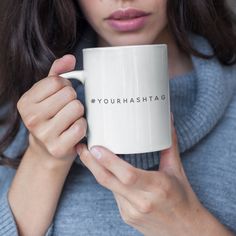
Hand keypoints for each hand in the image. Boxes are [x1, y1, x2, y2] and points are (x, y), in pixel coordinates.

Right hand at [17, 55, 86, 165]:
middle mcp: (31, 118)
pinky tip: (74, 130)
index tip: (62, 95)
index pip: (57, 81)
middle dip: (72, 100)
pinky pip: (81, 126)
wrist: (47, 150)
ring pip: (77, 108)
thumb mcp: (47, 95)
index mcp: (25, 103)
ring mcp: (44, 134)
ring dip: (78, 113)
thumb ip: (57, 73)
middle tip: (66, 109)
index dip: (65, 86)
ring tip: (70, 119)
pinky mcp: (58, 147)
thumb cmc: (50, 118)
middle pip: (69, 94)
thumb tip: (70, 58)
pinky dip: (82, 126)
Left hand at [77, 120, 231, 235]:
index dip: (109, 162)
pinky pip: (113, 194)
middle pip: (109, 181)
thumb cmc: (183, 199)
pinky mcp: (126, 216)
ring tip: (88, 154)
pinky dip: (107, 180)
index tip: (95, 148)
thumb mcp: (177, 170)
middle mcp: (142, 202)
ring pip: (108, 187)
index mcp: (158, 187)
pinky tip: (104, 170)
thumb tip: (168, 122)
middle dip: (91, 163)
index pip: (128, 175)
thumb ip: (170, 145)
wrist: (186, 231)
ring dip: (97, 170)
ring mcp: (131, 212)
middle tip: (81, 147)